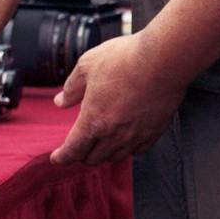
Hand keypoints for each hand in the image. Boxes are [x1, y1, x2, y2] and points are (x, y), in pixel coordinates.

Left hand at [50, 32, 186, 165]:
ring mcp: (135, 136)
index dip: (62, 157)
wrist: (162, 60)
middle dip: (82, 154)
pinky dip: (128, 149)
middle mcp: (113, 135)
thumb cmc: (124, 59)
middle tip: (79, 145)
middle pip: (93, 158)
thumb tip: (60, 101)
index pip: (73, 150)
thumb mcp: (87, 65)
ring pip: (115, 157)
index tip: (57, 158)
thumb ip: (72, 87)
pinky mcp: (154, 132)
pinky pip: (137, 151)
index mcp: (93, 120)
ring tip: (101, 142)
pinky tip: (126, 139)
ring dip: (104, 153)